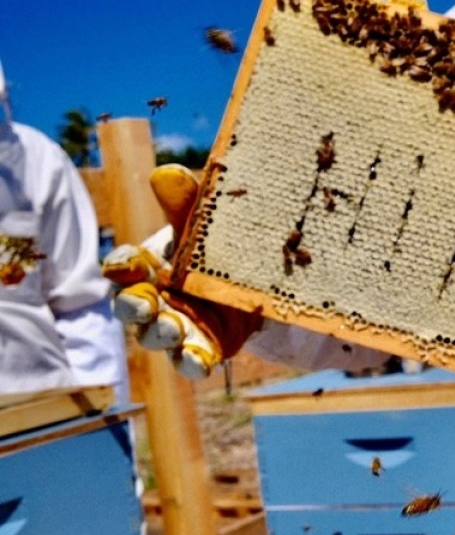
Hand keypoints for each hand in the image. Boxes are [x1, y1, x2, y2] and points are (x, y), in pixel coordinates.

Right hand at [102, 165, 261, 378]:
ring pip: (157, 337)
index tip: (128, 264)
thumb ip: (184, 203)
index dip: (122, 267)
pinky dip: (193, 361)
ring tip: (173, 329)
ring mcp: (175, 326)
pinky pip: (192, 360)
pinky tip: (201, 361)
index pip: (122, 268)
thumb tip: (167, 172)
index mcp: (146, 267)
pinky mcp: (202, 346)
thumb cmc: (211, 246)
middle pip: (130, 308)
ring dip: (162, 335)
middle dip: (134, 307)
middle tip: (146, 304)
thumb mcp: (201, 223)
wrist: (252, 277)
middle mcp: (153, 299)